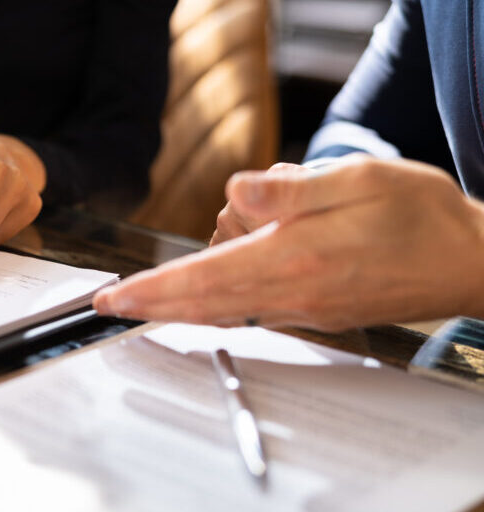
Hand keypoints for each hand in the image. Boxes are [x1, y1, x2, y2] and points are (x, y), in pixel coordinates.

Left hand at [93, 157, 483, 330]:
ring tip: (148, 291)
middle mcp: (294, 291)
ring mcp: (302, 308)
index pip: (205, 278)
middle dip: (150, 305)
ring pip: (223, 309)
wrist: (467, 261)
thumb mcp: (359, 179)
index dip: (153, 289)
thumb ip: (291, 189)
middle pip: (203, 304)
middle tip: (107, 306)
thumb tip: (236, 192)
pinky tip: (199, 294)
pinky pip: (248, 310)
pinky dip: (213, 304)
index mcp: (296, 256)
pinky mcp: (312, 312)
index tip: (114, 298)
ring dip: (180, 301)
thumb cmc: (419, 215)